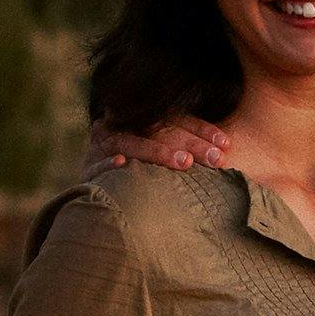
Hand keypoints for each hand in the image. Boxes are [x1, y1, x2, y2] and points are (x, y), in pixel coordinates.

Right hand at [89, 117, 231, 171]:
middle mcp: (121, 127)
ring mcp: (101, 147)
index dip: (201, 130)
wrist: (95, 195)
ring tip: (184, 163)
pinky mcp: (87, 169)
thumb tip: (227, 154)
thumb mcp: (159, 155)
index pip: (175, 119)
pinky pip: (96, 166)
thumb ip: (185, 151)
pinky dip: (107, 166)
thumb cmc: (138, 175)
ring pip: (130, 143)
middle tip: (216, 158)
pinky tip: (121, 165)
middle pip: (159, 130)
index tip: (226, 144)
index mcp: (140, 120)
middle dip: (190, 144)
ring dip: (157, 151)